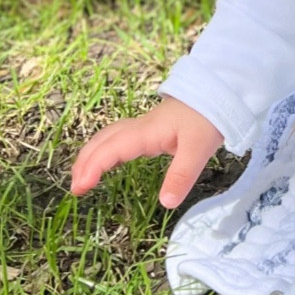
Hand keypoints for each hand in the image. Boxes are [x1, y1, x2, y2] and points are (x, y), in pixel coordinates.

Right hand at [69, 96, 224, 208]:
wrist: (220, 90)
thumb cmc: (208, 117)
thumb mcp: (198, 149)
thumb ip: (181, 176)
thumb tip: (165, 203)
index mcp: (145, 133)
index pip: (110, 150)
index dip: (92, 168)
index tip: (80, 188)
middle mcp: (139, 128)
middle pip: (101, 141)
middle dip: (84, 163)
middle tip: (75, 188)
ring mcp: (144, 126)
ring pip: (108, 137)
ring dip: (92, 154)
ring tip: (82, 176)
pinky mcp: (152, 127)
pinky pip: (120, 137)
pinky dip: (106, 149)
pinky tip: (110, 160)